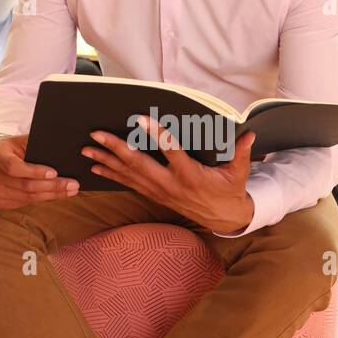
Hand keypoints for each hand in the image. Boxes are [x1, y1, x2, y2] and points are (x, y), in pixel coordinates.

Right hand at [0, 134, 80, 210]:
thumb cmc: (9, 149)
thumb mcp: (19, 141)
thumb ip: (35, 146)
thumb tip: (62, 151)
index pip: (14, 167)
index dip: (34, 171)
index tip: (55, 173)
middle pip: (25, 185)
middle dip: (52, 186)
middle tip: (72, 185)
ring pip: (28, 197)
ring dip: (52, 195)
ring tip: (70, 190)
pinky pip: (26, 203)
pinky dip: (43, 198)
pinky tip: (56, 194)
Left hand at [81, 114, 256, 232]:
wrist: (222, 218)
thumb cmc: (230, 191)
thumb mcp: (238, 172)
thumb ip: (241, 153)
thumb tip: (249, 134)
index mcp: (190, 175)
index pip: (171, 151)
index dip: (156, 135)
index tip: (141, 119)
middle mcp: (170, 184)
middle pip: (139, 164)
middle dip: (116, 148)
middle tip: (97, 134)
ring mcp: (160, 192)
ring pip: (129, 174)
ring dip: (107, 161)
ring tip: (87, 150)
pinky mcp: (155, 195)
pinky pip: (129, 184)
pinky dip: (112, 175)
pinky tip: (97, 168)